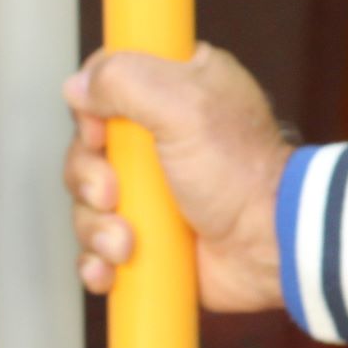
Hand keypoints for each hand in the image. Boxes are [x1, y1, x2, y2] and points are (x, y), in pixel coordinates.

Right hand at [63, 43, 291, 312]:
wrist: (269, 246)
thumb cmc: (240, 172)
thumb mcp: (186, 104)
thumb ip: (126, 80)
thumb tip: (78, 86)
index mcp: (178, 88)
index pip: (106, 83)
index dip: (92, 110)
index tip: (102, 133)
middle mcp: (163, 135)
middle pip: (88, 147)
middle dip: (90, 178)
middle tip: (113, 196)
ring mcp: (156, 188)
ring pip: (88, 199)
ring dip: (96, 226)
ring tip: (126, 243)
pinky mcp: (151, 233)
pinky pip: (99, 245)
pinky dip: (97, 258)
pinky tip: (111, 267)